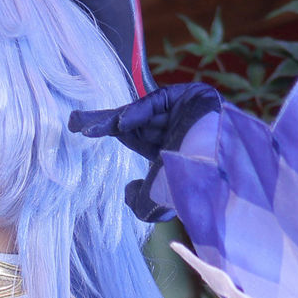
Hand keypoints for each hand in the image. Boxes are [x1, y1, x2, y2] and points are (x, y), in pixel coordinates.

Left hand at [70, 83, 225, 221]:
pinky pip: (159, 101)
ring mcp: (186, 111)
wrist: (223, 177)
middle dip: (103, 121)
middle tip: (74, 122)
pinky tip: (121, 123)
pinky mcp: (195, 96)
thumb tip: (126, 191)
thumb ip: (140, 200)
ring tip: (86, 128)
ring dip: (113, 119)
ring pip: (142, 110)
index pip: (135, 135)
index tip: (82, 132)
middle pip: (133, 120)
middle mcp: (177, 128)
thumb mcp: (158, 200)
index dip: (109, 131)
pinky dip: (139, 112)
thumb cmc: (193, 190)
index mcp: (171, 149)